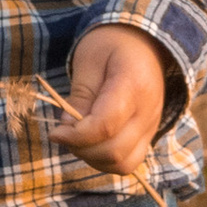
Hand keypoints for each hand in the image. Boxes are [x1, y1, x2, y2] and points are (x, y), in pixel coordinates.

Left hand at [60, 24, 169, 180]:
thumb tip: (68, 128)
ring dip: (94, 159)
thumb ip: (80, 95)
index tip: (55, 132)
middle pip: (115, 150)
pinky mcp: (148, 135)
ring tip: (76, 139)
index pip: (106, 126)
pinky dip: (106, 160)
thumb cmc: (111, 46)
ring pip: (124, 164)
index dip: (76, 136)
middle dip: (82, 149)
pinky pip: (129, 161)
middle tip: (63, 134)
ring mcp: (152, 126)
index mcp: (134, 86)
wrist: (143, 43)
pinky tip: (90, 143)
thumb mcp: (88, 60)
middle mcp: (148, 112)